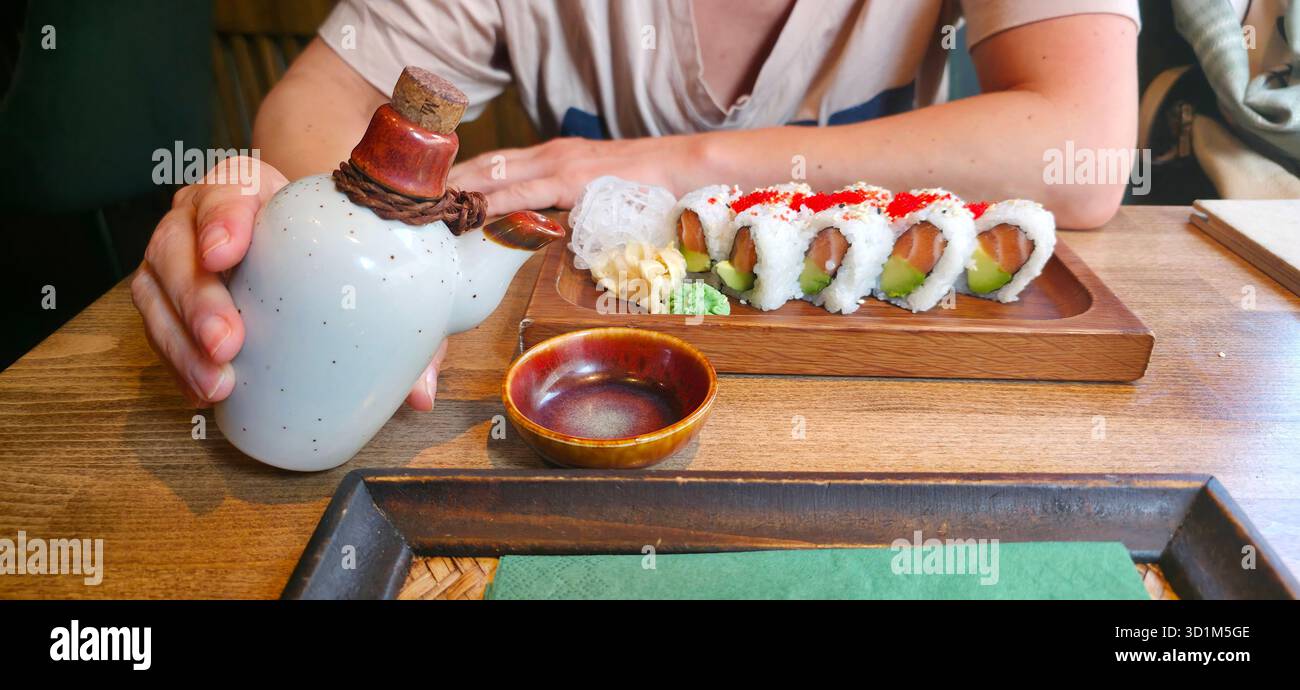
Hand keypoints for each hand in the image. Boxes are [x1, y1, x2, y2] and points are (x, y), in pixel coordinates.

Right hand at [131, 156, 448, 408]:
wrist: (308, 239)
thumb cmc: (338, 244)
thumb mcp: (369, 259)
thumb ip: (404, 316)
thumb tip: (421, 393)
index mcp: (251, 188)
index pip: (225, 185)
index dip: (220, 215)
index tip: (227, 252)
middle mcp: (202, 219)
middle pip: (176, 245)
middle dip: (196, 298)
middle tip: (227, 344)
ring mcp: (180, 260)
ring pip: (156, 291)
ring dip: (180, 342)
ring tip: (217, 383)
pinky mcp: (171, 300)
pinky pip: (160, 328)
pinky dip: (177, 362)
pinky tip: (201, 390)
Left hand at [447, 135, 705, 215]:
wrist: (685, 166)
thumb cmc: (651, 186)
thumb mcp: (602, 194)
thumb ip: (576, 207)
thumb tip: (558, 232)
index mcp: (556, 157)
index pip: (500, 164)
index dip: (465, 176)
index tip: (435, 192)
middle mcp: (552, 154)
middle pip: (486, 164)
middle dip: (450, 181)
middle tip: (414, 199)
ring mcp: (560, 164)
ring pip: (496, 174)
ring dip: (461, 189)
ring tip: (429, 206)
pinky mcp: (571, 180)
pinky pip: (522, 192)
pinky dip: (491, 202)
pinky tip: (470, 212)